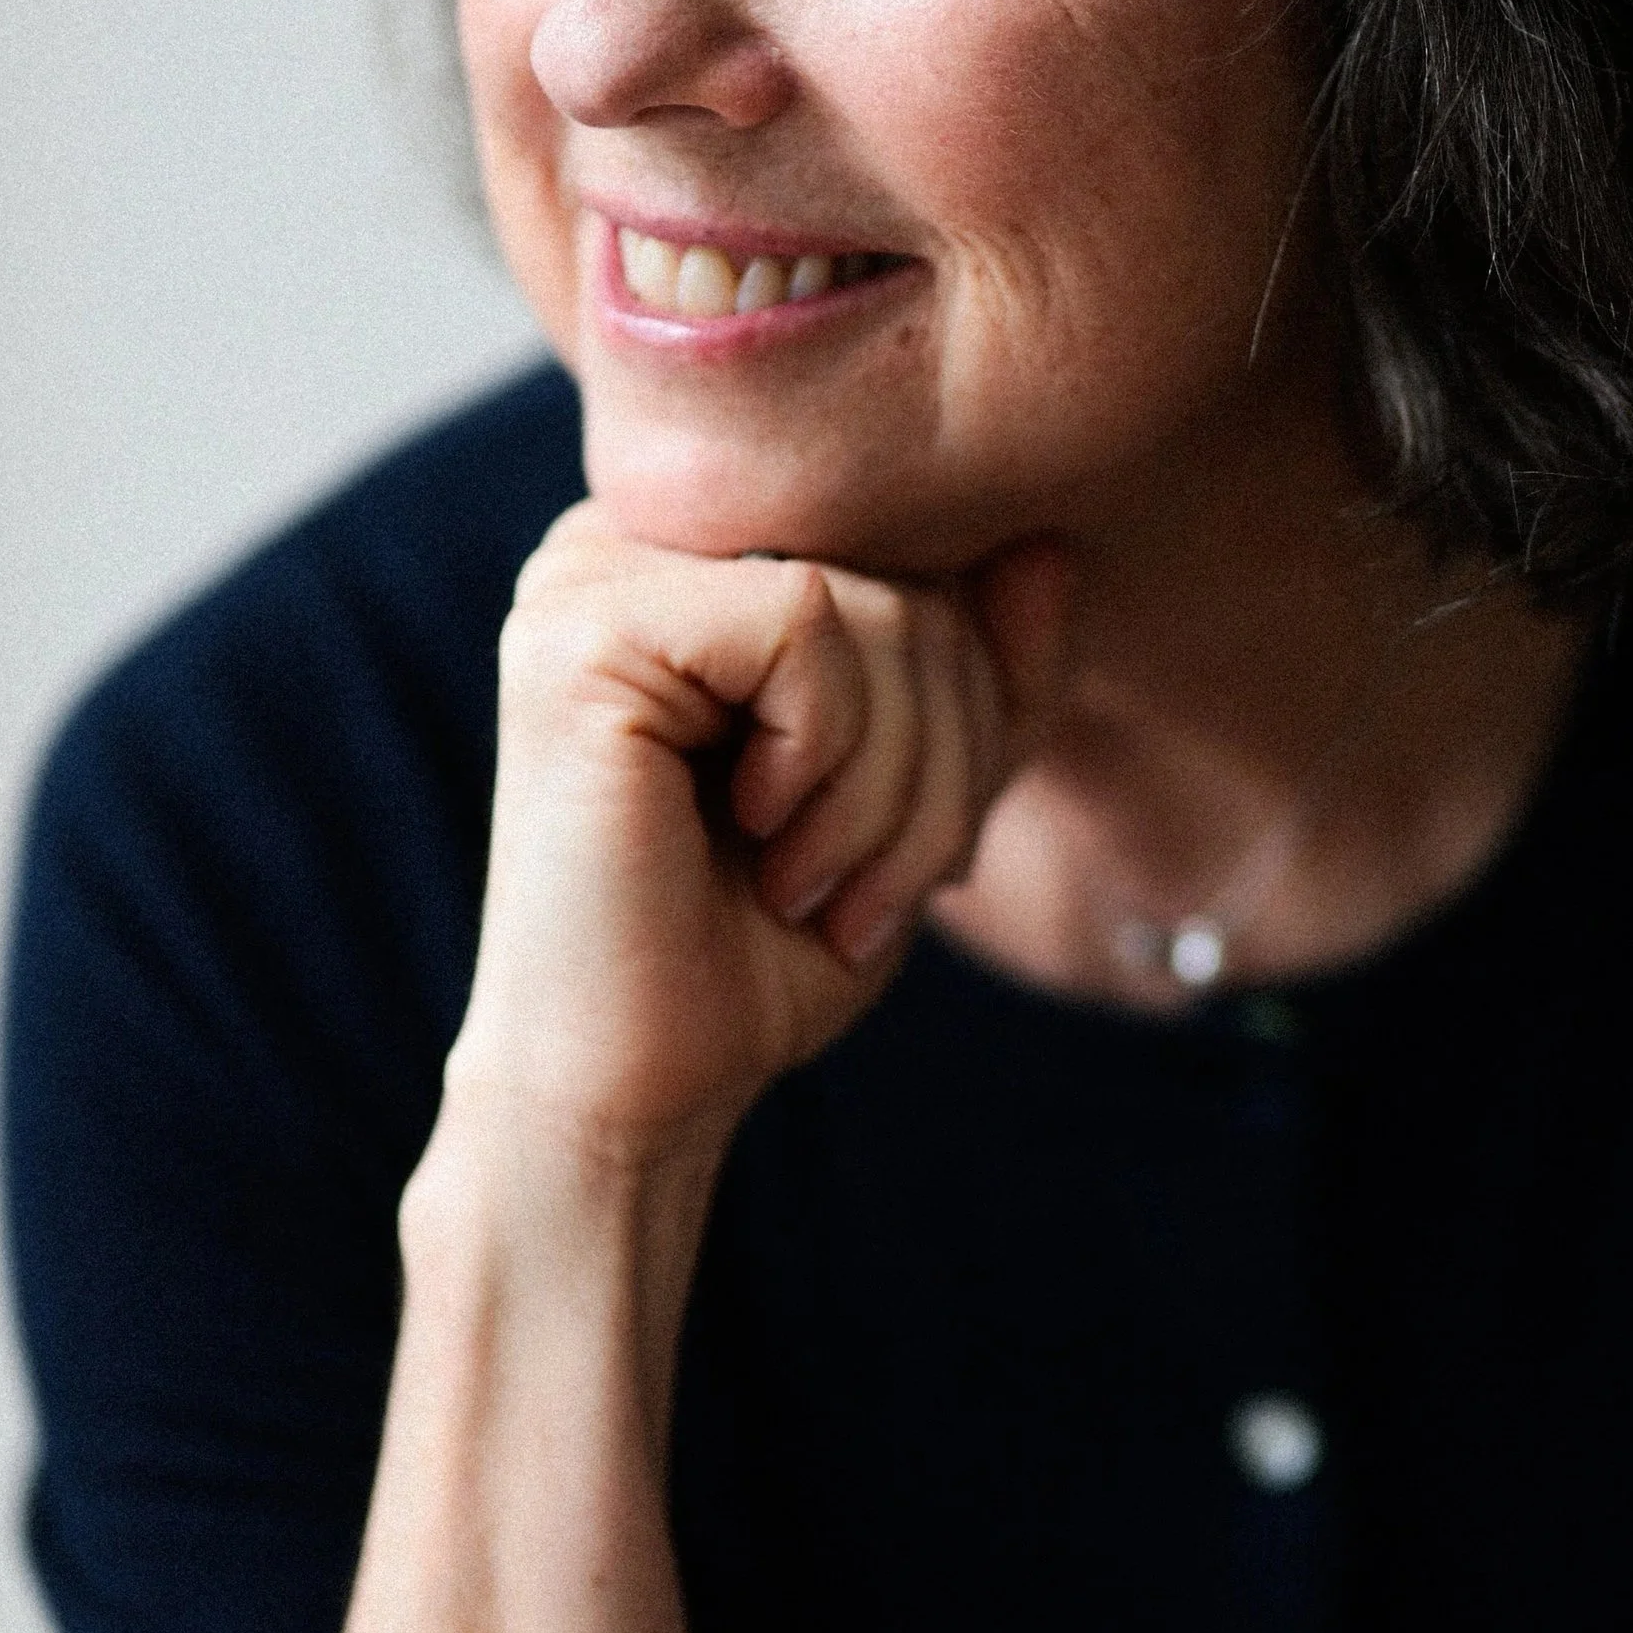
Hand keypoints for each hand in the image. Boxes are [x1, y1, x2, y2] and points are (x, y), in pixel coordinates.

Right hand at [444, 503, 1071, 1168]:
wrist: (637, 1093)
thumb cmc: (769, 946)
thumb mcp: (924, 792)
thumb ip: (990, 668)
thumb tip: (1048, 545)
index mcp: (703, 560)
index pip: (924, 554)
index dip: (973, 699)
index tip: (927, 844)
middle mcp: (636, 539)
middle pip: (910, 573)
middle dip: (944, 753)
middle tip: (872, 890)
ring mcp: (595, 575)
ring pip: (877, 604)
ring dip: (895, 783)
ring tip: (817, 884)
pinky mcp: (584, 631)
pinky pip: (807, 622)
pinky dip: (829, 759)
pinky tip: (761, 839)